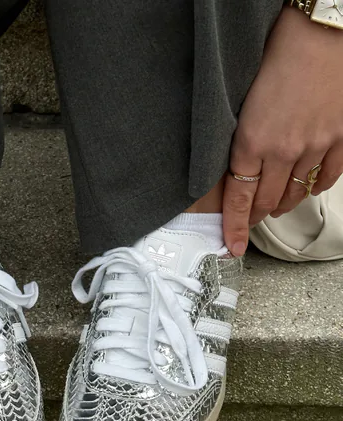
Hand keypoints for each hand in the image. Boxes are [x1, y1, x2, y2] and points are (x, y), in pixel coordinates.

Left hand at [223, 6, 342, 256]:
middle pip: (268, 200)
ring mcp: (316, 145)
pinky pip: (329, 176)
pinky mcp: (342, 137)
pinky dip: (316, 187)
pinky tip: (309, 188)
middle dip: (256, 215)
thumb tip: (238, 169)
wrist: (321, 30)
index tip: (233, 247)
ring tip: (276, 206)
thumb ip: (241, 141)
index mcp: (250, 143)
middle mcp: (283, 151)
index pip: (238, 199)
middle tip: (251, 220)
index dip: (235, 228)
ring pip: (297, 192)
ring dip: (284, 203)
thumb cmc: (276, 59)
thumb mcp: (243, 105)